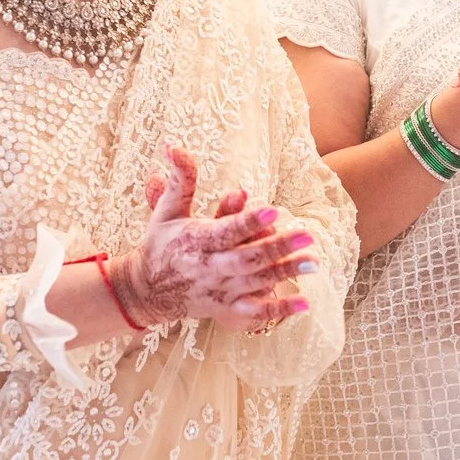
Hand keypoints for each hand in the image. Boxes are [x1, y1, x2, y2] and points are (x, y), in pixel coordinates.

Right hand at [113, 147, 314, 332]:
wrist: (146, 292)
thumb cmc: (161, 243)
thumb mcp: (168, 209)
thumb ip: (180, 179)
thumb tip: (173, 146)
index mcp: (196, 240)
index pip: (225, 231)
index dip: (248, 222)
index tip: (272, 210)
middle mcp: (209, 267)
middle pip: (247, 258)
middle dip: (278, 248)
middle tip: (308, 235)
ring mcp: (220, 290)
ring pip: (256, 282)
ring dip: (285, 272)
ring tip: (313, 261)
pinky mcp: (226, 309)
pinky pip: (254, 313)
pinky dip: (278, 310)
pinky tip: (304, 303)